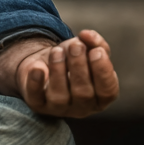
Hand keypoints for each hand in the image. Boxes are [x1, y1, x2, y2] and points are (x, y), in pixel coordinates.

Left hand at [0, 29, 118, 117]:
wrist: (42, 66)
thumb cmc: (71, 62)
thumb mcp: (87, 49)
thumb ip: (95, 42)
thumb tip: (87, 35)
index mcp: (100, 97)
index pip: (108, 92)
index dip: (103, 72)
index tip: (97, 51)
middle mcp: (81, 108)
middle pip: (83, 94)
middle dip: (79, 67)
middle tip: (75, 46)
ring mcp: (58, 108)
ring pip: (59, 97)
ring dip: (58, 70)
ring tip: (57, 50)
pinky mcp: (37, 104)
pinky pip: (35, 98)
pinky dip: (35, 82)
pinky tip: (37, 68)